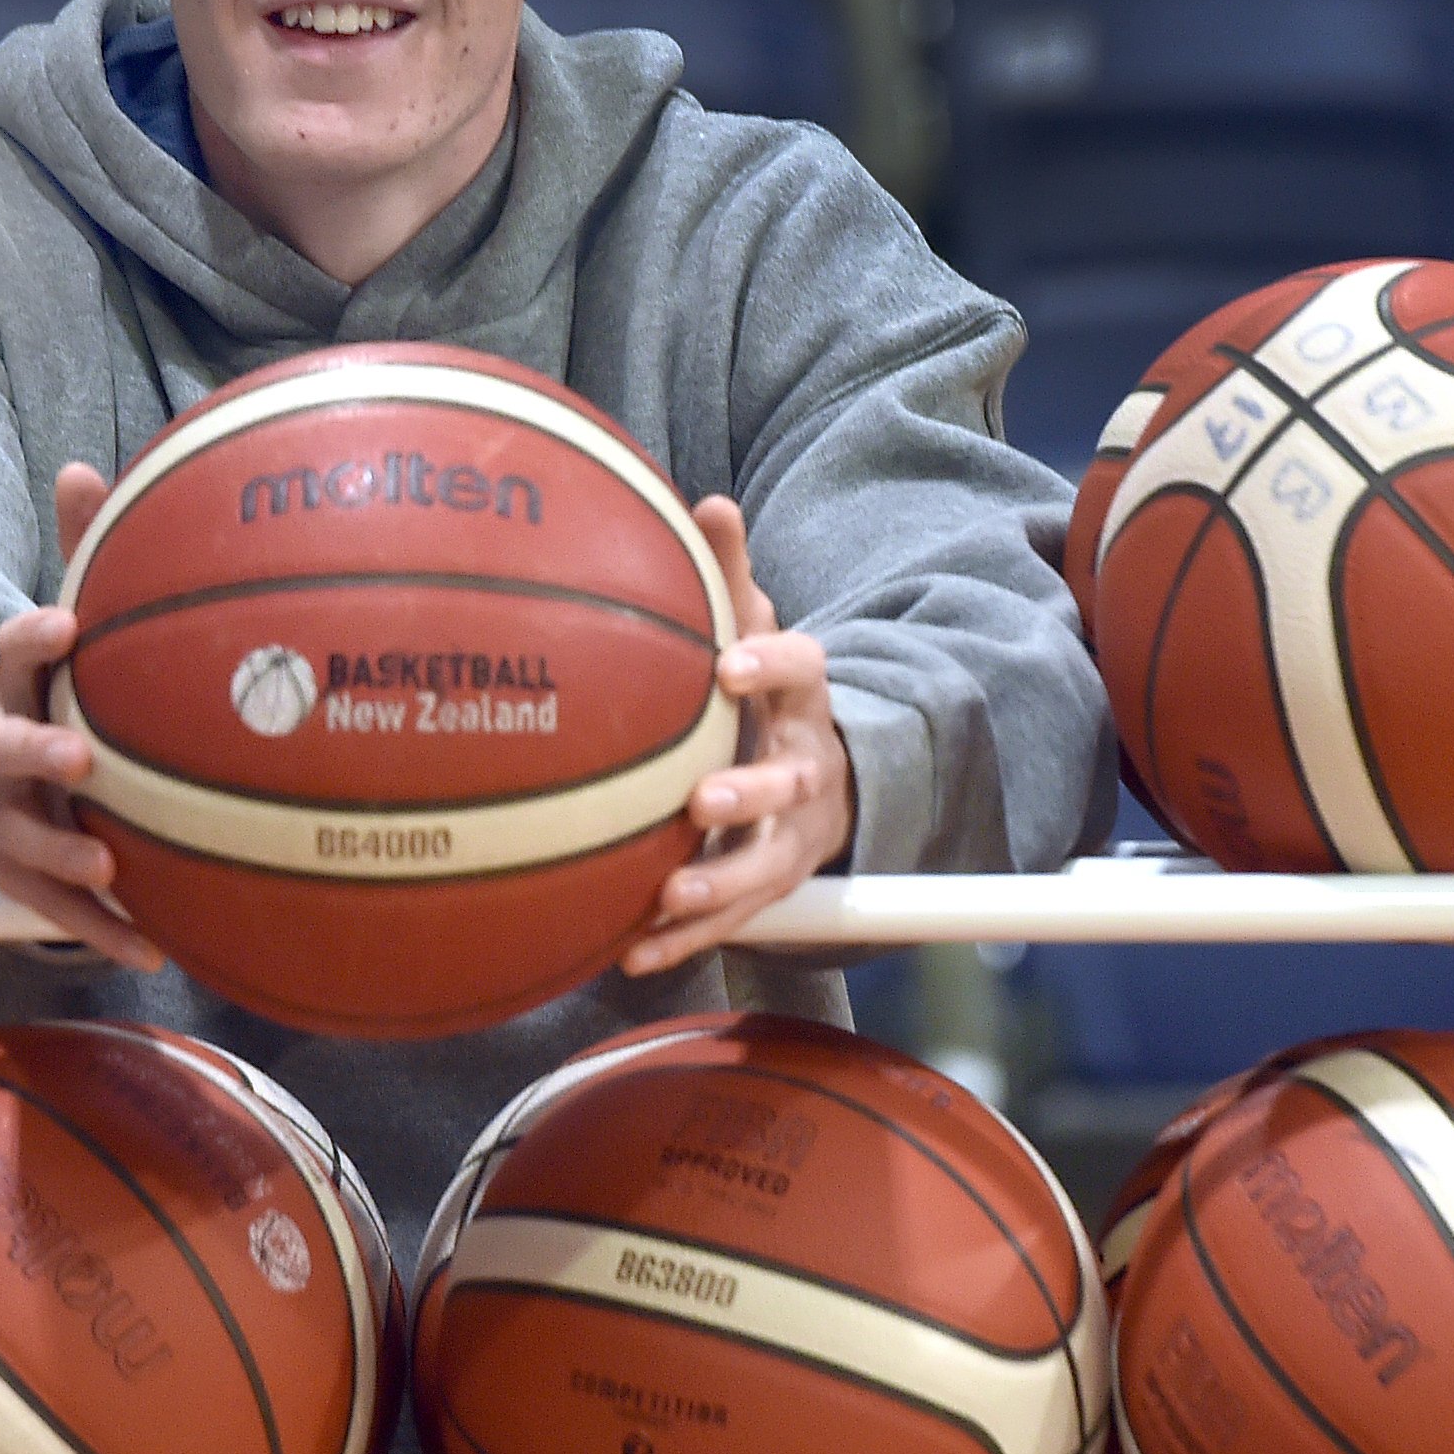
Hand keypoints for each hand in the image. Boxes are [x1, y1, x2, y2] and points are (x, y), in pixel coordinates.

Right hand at [0, 464, 164, 971]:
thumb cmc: (75, 696)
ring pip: (18, 842)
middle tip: (83, 760)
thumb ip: (88, 552)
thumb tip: (84, 469)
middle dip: (36, 755)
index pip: (11, 653)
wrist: (30, 788)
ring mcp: (3, 820)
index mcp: (20, 686)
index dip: (33, 641)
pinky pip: (56, 914)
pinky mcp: (21, 880)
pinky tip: (154, 949)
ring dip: (62, 858)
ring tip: (109, 867)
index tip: (67, 627)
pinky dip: (102, 932)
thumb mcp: (80, 631)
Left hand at [622, 495, 856, 975]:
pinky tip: (630, 952)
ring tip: (673, 892)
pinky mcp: (769, 884)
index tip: (728, 667)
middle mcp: (807, 766)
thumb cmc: (760, 689)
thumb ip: (729, 574)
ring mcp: (793, 834)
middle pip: (794, 783)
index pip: (802, 672)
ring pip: (768, 863)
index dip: (770, 666)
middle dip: (753, 792)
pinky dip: (682, 937)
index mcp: (800, 696)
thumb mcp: (753, 626)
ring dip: (722, 881)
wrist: (823, 771)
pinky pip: (730, 919)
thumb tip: (708, 502)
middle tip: (706, 798)